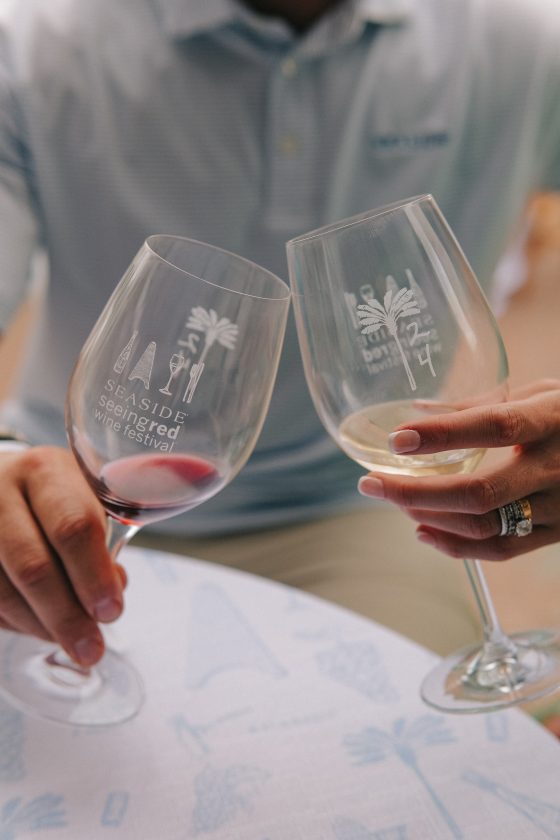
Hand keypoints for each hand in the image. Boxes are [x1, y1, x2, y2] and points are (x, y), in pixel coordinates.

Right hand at [0, 446, 125, 664]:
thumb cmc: (52, 497)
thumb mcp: (84, 499)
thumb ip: (102, 543)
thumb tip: (113, 591)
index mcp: (45, 471)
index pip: (73, 526)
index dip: (93, 575)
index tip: (111, 611)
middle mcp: (0, 491)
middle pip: (33, 566)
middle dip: (67, 616)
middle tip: (92, 648)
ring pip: (2, 593)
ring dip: (41, 627)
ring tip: (71, 643)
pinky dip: (16, 623)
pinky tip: (39, 627)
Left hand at [357, 379, 559, 560]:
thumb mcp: (540, 392)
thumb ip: (482, 402)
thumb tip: (416, 410)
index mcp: (553, 419)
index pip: (495, 426)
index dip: (444, 434)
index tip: (397, 438)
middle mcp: (557, 466)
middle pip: (480, 492)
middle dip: (415, 492)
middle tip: (370, 484)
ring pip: (486, 526)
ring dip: (429, 517)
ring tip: (393, 500)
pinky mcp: (559, 534)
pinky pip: (503, 550)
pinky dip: (456, 547)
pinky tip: (422, 531)